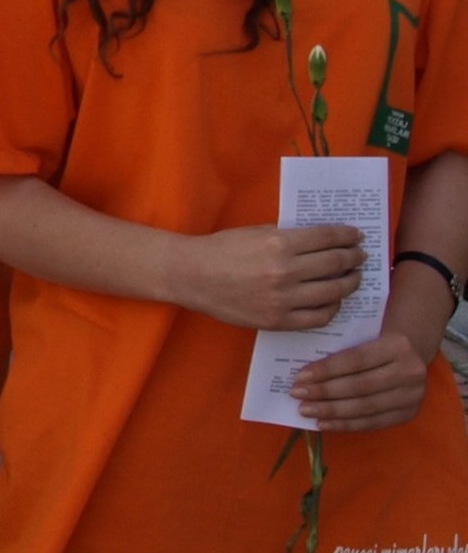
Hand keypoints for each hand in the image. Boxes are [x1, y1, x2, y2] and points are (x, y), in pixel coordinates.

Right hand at [175, 223, 364, 329]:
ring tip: (353, 278)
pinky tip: (333, 300)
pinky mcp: (277, 320)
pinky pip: (319, 317)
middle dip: (354, 258)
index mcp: (279, 243)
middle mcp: (285, 271)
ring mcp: (282, 299)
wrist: (192, 276)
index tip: (356, 236)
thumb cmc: (222, 250)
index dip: (348, 236)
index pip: (329, 238)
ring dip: (350, 283)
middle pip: (337, 263)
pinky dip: (333, 308)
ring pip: (334, 292)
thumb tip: (325, 240)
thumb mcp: (257, 232)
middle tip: (360, 256)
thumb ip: (291, 236)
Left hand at [288, 332, 429, 430]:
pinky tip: (323, 424)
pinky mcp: (409, 414)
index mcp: (399, 345)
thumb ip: (340, 348)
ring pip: (365, 407)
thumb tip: (303, 372)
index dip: (326, 370)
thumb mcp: (363, 336)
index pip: (356, 359)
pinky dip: (345, 425)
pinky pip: (372, 423)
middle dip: (325, 392)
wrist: (409, 355)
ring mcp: (413, 395)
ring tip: (305, 410)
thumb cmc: (375, 343)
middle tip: (297, 394)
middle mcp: (411, 371)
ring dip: (331, 411)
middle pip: (360, 386)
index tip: (299, 377)